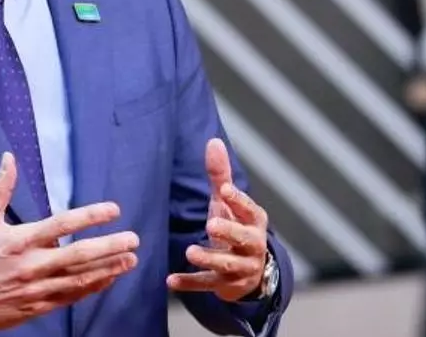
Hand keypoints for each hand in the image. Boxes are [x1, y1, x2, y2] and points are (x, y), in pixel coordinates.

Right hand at [0, 153, 139, 335]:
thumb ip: (0, 188)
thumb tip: (8, 157)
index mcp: (20, 240)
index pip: (62, 224)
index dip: (91, 216)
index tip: (113, 209)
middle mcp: (31, 265)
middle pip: (78, 255)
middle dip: (110, 246)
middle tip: (133, 239)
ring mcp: (35, 289)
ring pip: (79, 280)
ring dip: (108, 269)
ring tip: (130, 260)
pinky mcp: (35, 308)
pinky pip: (69, 297)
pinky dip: (91, 288)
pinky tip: (107, 279)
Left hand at [167, 138, 268, 302]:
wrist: (250, 271)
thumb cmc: (235, 227)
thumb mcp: (228, 203)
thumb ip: (220, 175)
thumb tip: (213, 141)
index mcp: (254, 222)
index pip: (248, 210)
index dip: (238, 200)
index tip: (225, 190)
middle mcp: (252, 245)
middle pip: (242, 238)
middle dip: (228, 232)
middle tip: (210, 225)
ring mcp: (240, 267)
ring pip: (226, 264)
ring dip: (209, 258)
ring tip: (190, 252)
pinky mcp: (226, 285)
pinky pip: (208, 284)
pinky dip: (190, 283)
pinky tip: (171, 281)